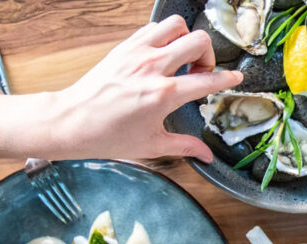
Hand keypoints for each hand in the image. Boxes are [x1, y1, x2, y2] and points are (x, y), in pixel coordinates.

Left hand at [48, 15, 242, 162]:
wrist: (71, 122)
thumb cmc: (108, 136)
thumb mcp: (152, 145)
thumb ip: (185, 147)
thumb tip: (207, 156)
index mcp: (163, 95)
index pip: (207, 80)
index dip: (227, 79)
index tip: (235, 78)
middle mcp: (152, 68)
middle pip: (197, 41)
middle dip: (207, 56)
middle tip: (199, 74)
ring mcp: (137, 53)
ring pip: (176, 25)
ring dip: (186, 39)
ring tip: (181, 59)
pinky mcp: (124, 47)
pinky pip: (153, 28)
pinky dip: (165, 36)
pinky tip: (162, 56)